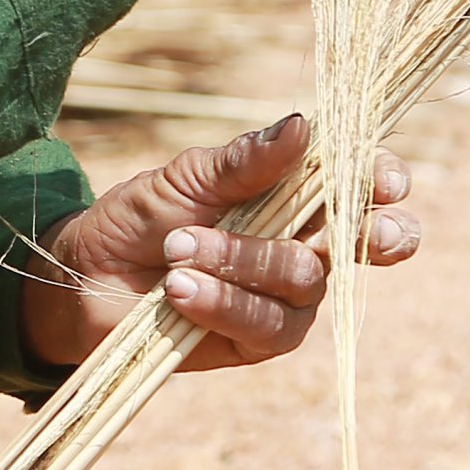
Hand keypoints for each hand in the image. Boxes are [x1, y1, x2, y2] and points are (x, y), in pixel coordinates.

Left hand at [21, 113, 420, 375]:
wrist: (85, 277)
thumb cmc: (142, 217)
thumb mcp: (187, 177)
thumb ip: (244, 161)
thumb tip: (303, 127)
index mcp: (296, 194)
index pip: (359, 183)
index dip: (380, 180)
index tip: (384, 180)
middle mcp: (304, 245)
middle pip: (365, 241)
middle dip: (373, 235)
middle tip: (371, 233)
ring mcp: (285, 298)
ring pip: (304, 281)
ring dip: (242, 261)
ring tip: (178, 250)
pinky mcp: (258, 342)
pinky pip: (266, 325)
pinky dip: (223, 302)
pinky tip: (180, 290)